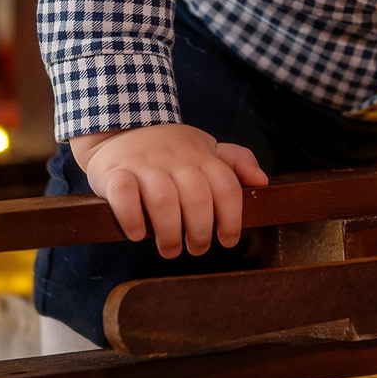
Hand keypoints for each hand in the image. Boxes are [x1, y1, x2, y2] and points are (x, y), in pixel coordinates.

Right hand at [73, 123, 268, 259]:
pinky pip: (124, 196)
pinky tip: (138, 234)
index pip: (225, 186)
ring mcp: (143, 164)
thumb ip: (235, 162)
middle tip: (196, 249)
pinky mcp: (115, 172)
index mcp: (200, 155)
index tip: (227, 240)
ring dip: (169, 232)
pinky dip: (132, 219)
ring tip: (170, 248)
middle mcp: (174, 158)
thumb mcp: (204, 147)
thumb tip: (262, 181)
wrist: (117, 129)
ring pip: (163, 199)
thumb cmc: (167, 148)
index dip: (231, 218)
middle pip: (196, 197)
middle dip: (200, 231)